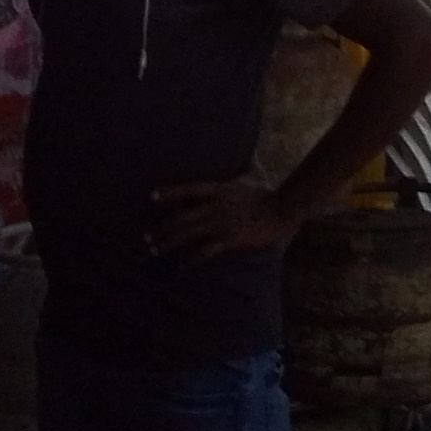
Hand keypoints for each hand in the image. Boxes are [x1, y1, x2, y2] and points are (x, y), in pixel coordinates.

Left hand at [146, 173, 300, 259]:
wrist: (283, 208)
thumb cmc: (269, 193)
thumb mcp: (251, 179)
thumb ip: (242, 173)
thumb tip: (246, 164)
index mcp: (219, 189)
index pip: (189, 189)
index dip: (170, 192)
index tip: (151, 196)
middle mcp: (215, 205)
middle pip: (181, 217)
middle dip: (162, 227)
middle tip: (147, 236)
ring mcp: (221, 222)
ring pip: (188, 233)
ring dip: (169, 242)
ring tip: (155, 249)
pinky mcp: (229, 238)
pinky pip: (205, 251)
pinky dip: (192, 259)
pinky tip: (182, 266)